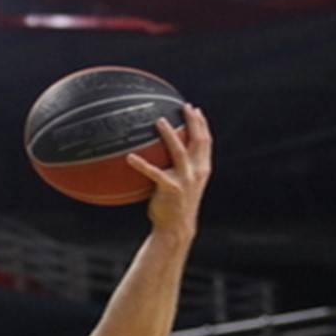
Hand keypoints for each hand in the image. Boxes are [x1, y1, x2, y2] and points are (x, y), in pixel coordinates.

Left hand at [127, 103, 212, 238]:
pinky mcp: (171, 189)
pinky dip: (141, 164)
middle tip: (184, 106)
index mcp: (202, 169)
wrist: (176, 228)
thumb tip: (163, 153)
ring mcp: (185, 180)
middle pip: (198, 140)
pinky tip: (129, 157)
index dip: (202, 124)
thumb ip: (180, 168)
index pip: (206, 142)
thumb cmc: (175, 205)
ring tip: (159, 121)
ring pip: (179, 151)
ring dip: (170, 135)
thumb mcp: (184, 184)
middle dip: (193, 122)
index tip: (195, 109)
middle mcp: (197, 172)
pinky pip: (154, 173)